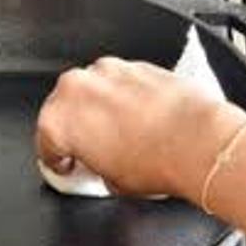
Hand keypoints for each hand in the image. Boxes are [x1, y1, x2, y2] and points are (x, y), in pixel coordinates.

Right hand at [35, 56, 245, 199]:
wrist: (199, 141)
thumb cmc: (154, 162)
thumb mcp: (108, 181)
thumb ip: (90, 166)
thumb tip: (97, 162)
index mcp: (58, 120)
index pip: (46, 144)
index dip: (57, 160)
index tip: (67, 166)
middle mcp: (76, 88)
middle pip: (63, 110)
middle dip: (74, 129)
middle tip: (91, 150)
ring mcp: (106, 72)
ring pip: (91, 92)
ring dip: (97, 109)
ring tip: (120, 134)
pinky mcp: (135, 65)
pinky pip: (118, 83)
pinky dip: (123, 98)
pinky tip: (139, 118)